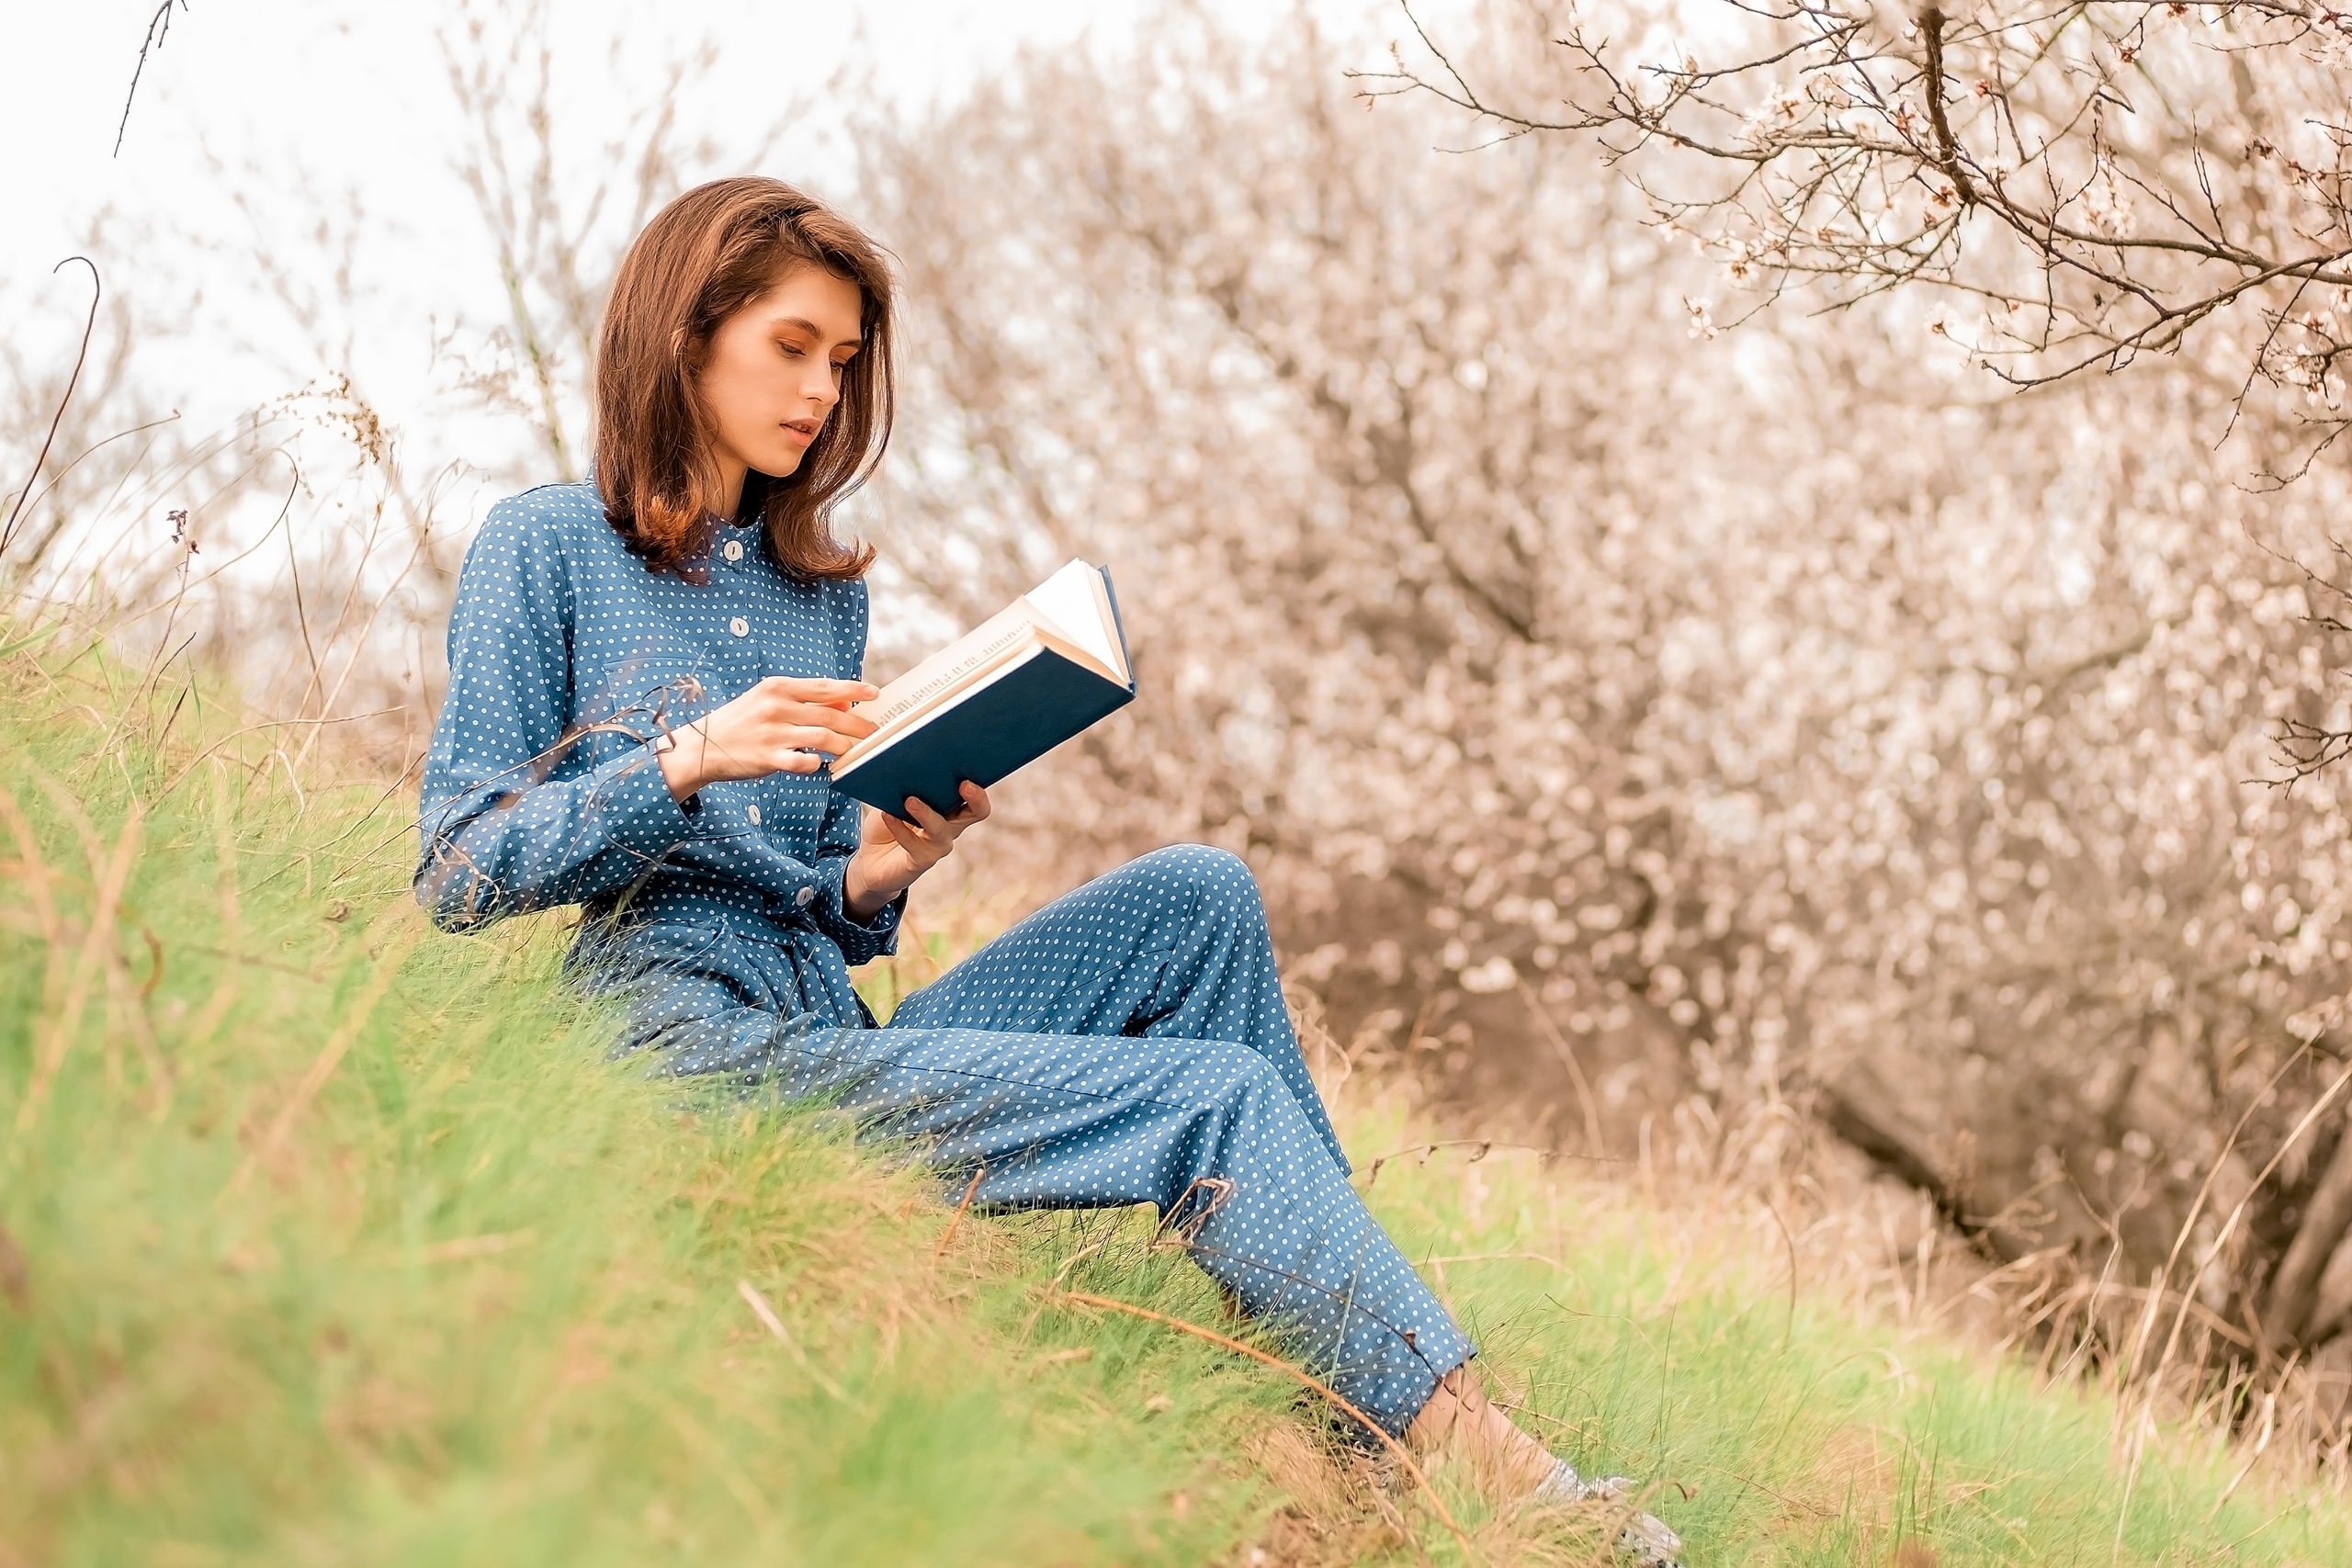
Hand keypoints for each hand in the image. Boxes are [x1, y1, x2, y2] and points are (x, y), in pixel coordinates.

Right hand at [655, 676, 878, 801]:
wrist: (703, 746)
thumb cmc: (741, 721)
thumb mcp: (770, 700)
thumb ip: (806, 700)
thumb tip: (845, 700)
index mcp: (778, 687)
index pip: (825, 686)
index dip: (854, 689)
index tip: (875, 692)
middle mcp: (777, 707)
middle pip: (831, 714)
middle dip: (857, 724)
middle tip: (873, 731)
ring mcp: (773, 733)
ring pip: (823, 738)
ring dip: (843, 745)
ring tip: (853, 750)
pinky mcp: (769, 758)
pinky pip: (804, 762)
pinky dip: (817, 764)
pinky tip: (820, 764)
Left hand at [843, 782, 990, 917]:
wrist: (870, 859)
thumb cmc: (888, 821)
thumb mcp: (895, 796)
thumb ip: (905, 783)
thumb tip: (905, 765)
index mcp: (951, 806)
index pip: (976, 793)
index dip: (980, 784)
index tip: (971, 772)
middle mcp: (951, 825)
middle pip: (978, 812)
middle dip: (976, 797)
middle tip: (964, 783)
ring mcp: (939, 844)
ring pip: (941, 829)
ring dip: (926, 814)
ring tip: (909, 801)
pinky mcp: (922, 860)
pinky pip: (914, 845)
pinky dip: (900, 829)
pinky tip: (887, 816)